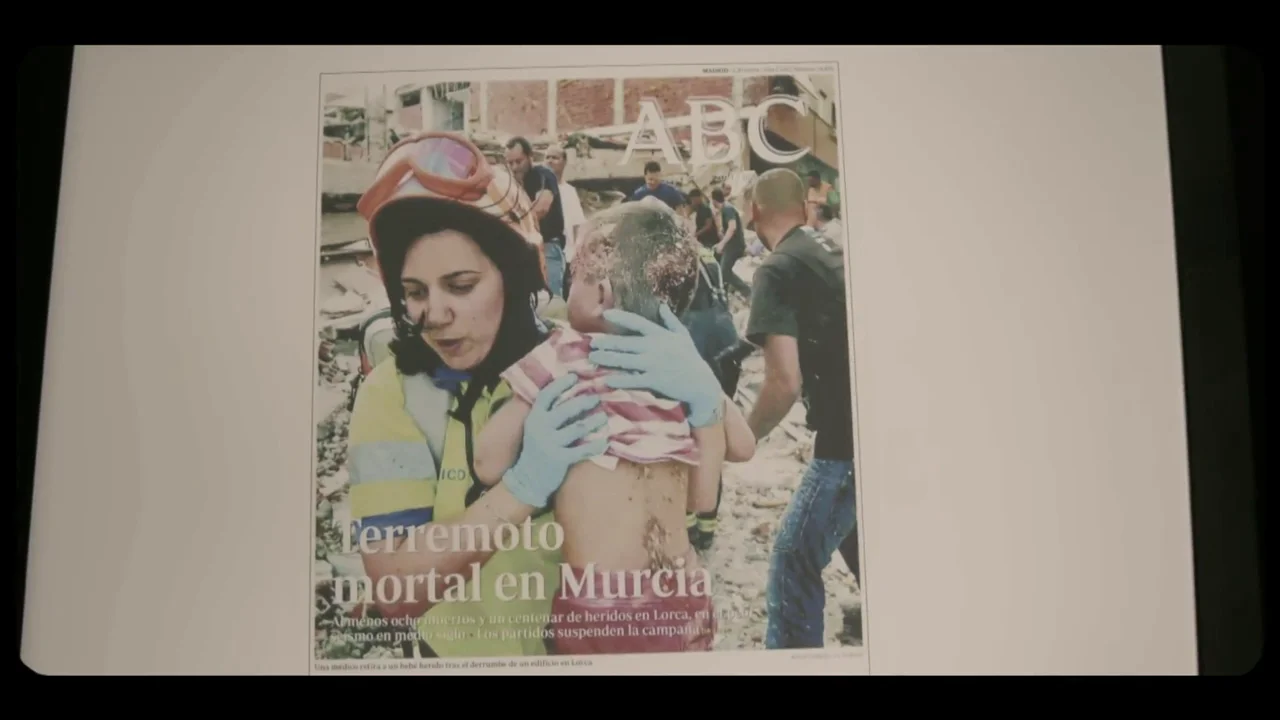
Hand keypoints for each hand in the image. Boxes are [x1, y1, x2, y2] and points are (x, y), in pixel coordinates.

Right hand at [502, 373, 608, 507]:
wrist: (526, 480)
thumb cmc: (536, 450)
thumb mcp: (535, 428)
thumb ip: (547, 413)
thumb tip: (566, 394)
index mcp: (534, 418)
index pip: (546, 395)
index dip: (561, 384)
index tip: (575, 377)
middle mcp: (540, 428)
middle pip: (566, 409)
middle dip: (584, 401)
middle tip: (597, 398)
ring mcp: (549, 444)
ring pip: (577, 428)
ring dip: (593, 421)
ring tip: (604, 417)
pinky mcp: (559, 459)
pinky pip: (582, 450)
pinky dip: (595, 445)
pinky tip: (605, 441)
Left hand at [589, 303, 723, 427]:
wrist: (700, 383)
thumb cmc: (690, 359)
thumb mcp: (683, 336)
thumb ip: (670, 321)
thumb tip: (661, 305)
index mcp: (660, 335)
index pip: (638, 323)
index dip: (621, 318)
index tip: (606, 314)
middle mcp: (655, 347)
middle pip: (626, 343)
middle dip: (607, 343)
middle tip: (591, 343)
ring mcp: (653, 364)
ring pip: (625, 360)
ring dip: (607, 359)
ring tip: (593, 359)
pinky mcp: (654, 380)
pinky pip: (633, 379)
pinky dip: (619, 380)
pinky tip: (607, 380)